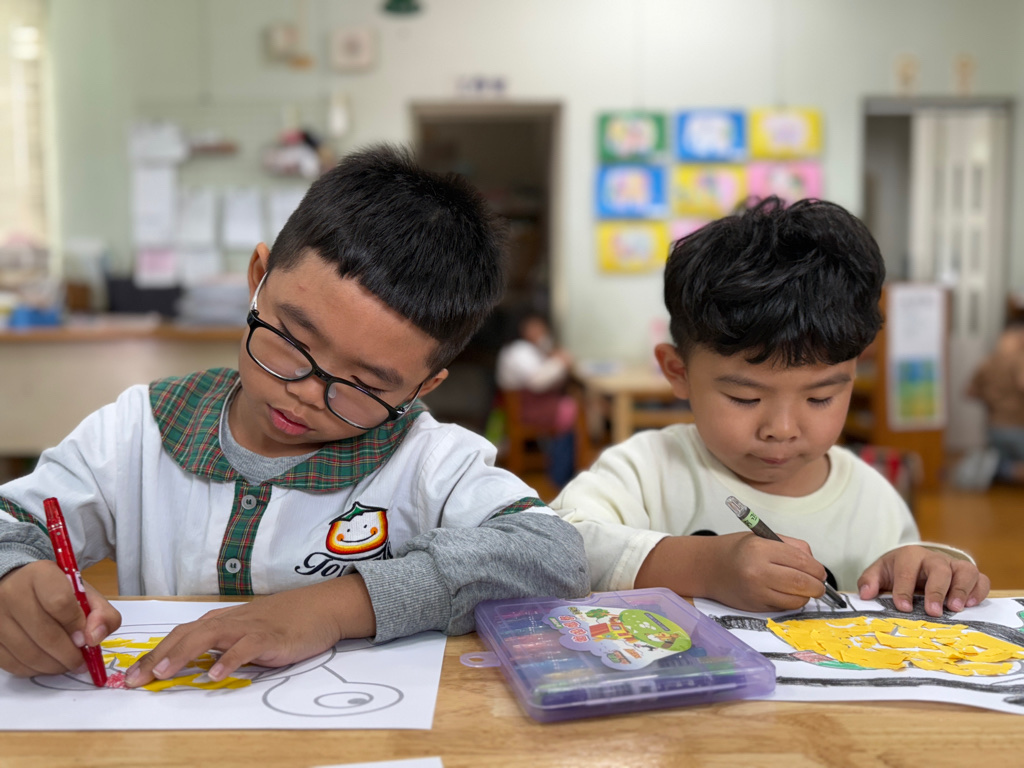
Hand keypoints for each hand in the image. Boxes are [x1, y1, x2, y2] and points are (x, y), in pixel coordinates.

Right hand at [0, 560, 120, 676]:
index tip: (86, 639)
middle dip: (69, 655)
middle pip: (44, 634)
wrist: (19, 587)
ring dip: (53, 666)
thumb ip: (101, 613)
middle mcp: (12, 593)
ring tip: (66, 664)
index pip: (60, 603)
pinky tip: (46, 664)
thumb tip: (94, 638)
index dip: (77, 626)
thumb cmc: (57, 591)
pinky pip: (12, 664)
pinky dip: (34, 670)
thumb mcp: (85, 593)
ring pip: (28, 653)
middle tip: (80, 661)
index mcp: (40, 574)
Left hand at [125, 574, 375, 687]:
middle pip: (184, 635)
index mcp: (218, 622)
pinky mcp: (269, 637)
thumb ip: (220, 646)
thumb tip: (190, 665)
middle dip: (155, 657)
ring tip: (162, 674)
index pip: (177, 636)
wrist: (319, 609)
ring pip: (208, 637)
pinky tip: (215, 675)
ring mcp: (248, 628)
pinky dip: (228, 660)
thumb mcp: (245, 633)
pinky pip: (245, 648)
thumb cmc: (282, 623)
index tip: (128, 676)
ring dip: (182, 655)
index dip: (151, 655)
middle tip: (132, 681)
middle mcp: (228, 622)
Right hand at [635, 532, 829, 611]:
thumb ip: (792, 547)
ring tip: (801, 588)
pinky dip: (791, 602)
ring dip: (805, 596)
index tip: (820, 572)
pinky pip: (784, 608)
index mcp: (761, 549)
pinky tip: (785, 593)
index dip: (817, 569)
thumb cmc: (738, 550)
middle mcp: (758, 571)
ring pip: (796, 600)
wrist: (708, 567)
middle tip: (819, 584)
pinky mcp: (755, 606)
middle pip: (802, 584)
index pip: (802, 562)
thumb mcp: (763, 538)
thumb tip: (816, 567)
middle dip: (817, 586)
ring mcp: (756, 591)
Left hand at [857, 545, 990, 616]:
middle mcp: (933, 558)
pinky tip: (970, 605)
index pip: (907, 569)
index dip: (904, 588)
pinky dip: (979, 591)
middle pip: (939, 569)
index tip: (903, 607)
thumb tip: (865, 594)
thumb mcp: (880, 572)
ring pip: (965, 570)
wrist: (915, 561)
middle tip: (933, 611)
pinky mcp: (968, 575)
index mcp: (909, 556)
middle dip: (936, 590)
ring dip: (961, 590)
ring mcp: (953, 565)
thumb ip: (869, 581)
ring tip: (955, 608)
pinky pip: (981, 579)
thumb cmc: (897, 570)